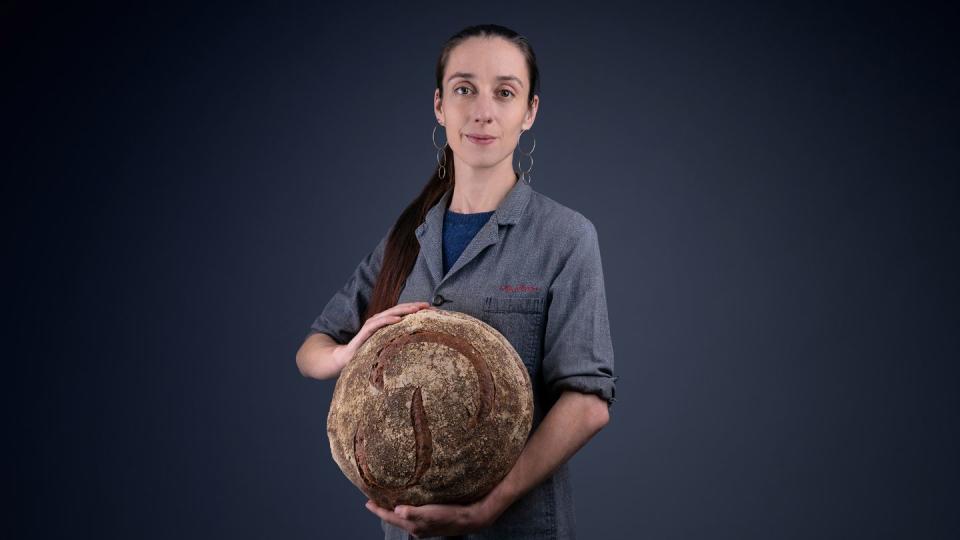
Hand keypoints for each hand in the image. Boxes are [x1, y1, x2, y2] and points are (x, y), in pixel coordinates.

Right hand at [332, 302, 432, 371]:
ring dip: (404, 310)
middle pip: (399, 310)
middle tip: (429, 306)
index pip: (403, 313)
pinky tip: (398, 319)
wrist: (345, 358)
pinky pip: (377, 324)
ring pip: (390, 314)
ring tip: (417, 309)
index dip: (417, 310)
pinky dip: (388, 320)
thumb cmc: (366, 353)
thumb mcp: (386, 346)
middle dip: (414, 307)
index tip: (433, 310)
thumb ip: (397, 342)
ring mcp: (372, 325)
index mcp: (386, 323)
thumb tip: (418, 345)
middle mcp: (379, 321)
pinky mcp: (365, 332)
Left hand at [364, 497, 494, 537]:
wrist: (469, 519)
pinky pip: (412, 515)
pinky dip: (405, 509)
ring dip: (394, 510)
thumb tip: (397, 510)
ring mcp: (423, 526)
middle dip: (383, 510)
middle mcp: (416, 528)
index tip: (367, 502)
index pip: (390, 517)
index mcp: (413, 526)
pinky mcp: (430, 521)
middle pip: (394, 518)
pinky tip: (408, 503)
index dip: (378, 510)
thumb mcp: (431, 513)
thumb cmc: (450, 515)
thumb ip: (414, 513)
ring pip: (403, 517)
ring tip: (387, 501)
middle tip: (373, 500)